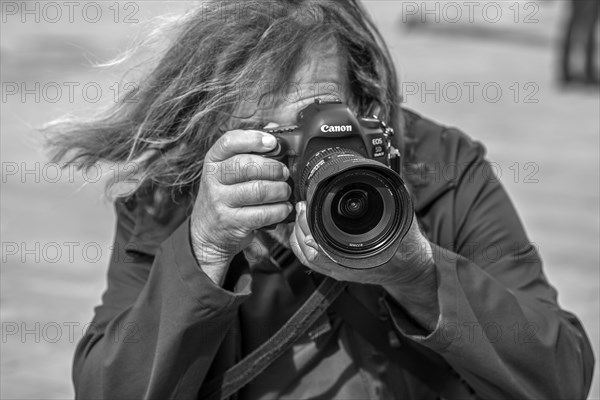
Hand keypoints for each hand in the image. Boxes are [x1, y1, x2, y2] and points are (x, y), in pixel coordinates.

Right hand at [190, 130, 291, 284]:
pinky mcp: (231, 222)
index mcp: (214, 160)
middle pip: (247, 166)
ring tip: (285, 191)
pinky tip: (283, 208)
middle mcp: (213, 179)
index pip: (229, 142)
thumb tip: (273, 130)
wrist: (207, 230)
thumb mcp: (229, 170)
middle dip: (273, 168)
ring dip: (279, 190)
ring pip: (257, 190)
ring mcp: (220, 201)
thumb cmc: (226, 193)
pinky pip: (262, 213)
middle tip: (284, 172)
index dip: (254, 139)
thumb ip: (250, 150)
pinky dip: (279, 210)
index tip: (273, 143)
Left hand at [289, 201, 434, 285]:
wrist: (410, 268)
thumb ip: (393, 198)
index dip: (308, 226)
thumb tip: (384, 174)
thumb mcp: (403, 220)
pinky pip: (313, 262)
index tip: (306, 208)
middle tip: (300, 207)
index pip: (321, 248)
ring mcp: (339, 270)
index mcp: (358, 256)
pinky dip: (304, 246)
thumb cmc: (406, 248)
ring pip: (308, 257)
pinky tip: (303, 231)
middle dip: (301, 226)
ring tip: (300, 215)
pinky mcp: (338, 270)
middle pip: (309, 251)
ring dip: (299, 235)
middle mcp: (345, 266)